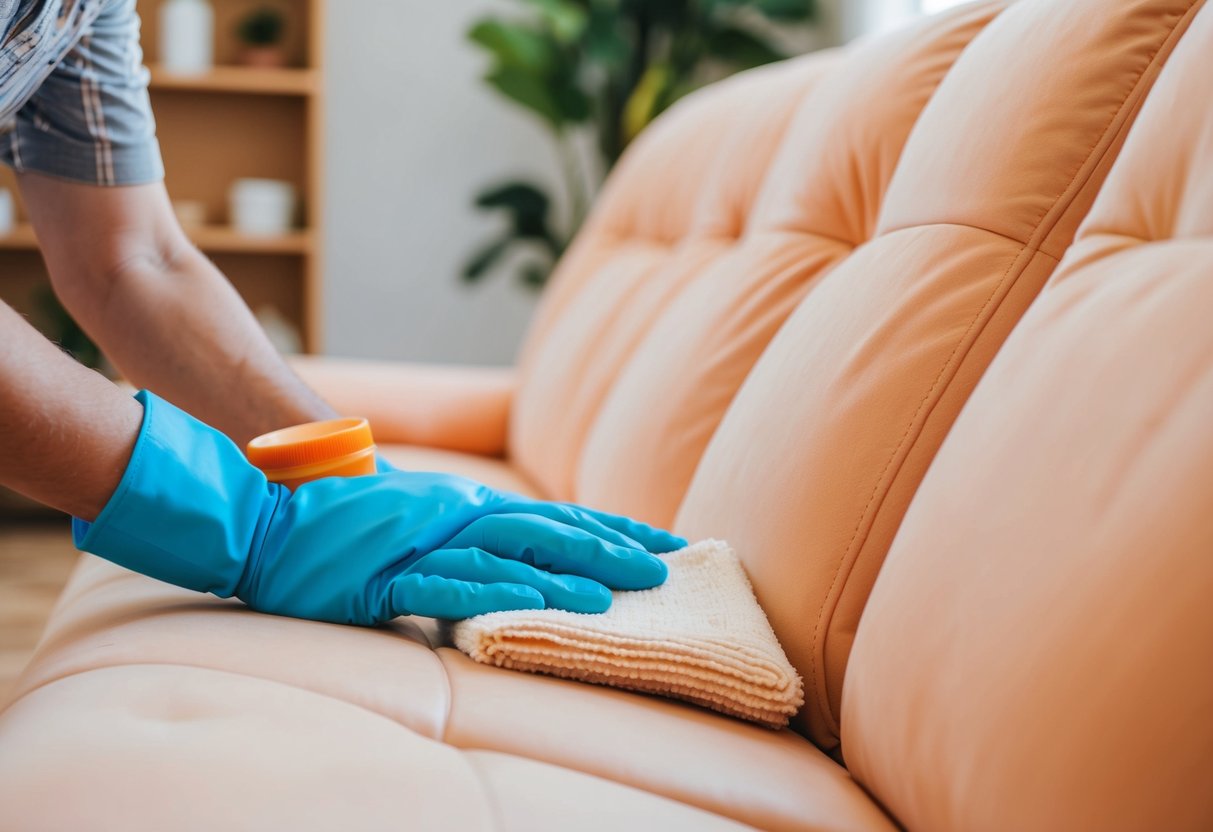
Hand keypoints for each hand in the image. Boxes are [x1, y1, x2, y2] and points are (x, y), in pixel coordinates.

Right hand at [74, 392, 685, 624]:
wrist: (267, 504)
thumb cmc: (344, 518)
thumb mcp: (421, 519)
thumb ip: (469, 534)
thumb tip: (518, 556)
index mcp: (469, 502)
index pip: (557, 516)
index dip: (613, 529)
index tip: (666, 544)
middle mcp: (457, 512)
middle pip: (548, 527)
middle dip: (611, 546)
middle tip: (669, 566)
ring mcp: (424, 538)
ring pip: (511, 552)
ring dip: (569, 569)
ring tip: (624, 589)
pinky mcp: (386, 570)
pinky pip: (446, 583)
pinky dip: (495, 593)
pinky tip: (530, 605)